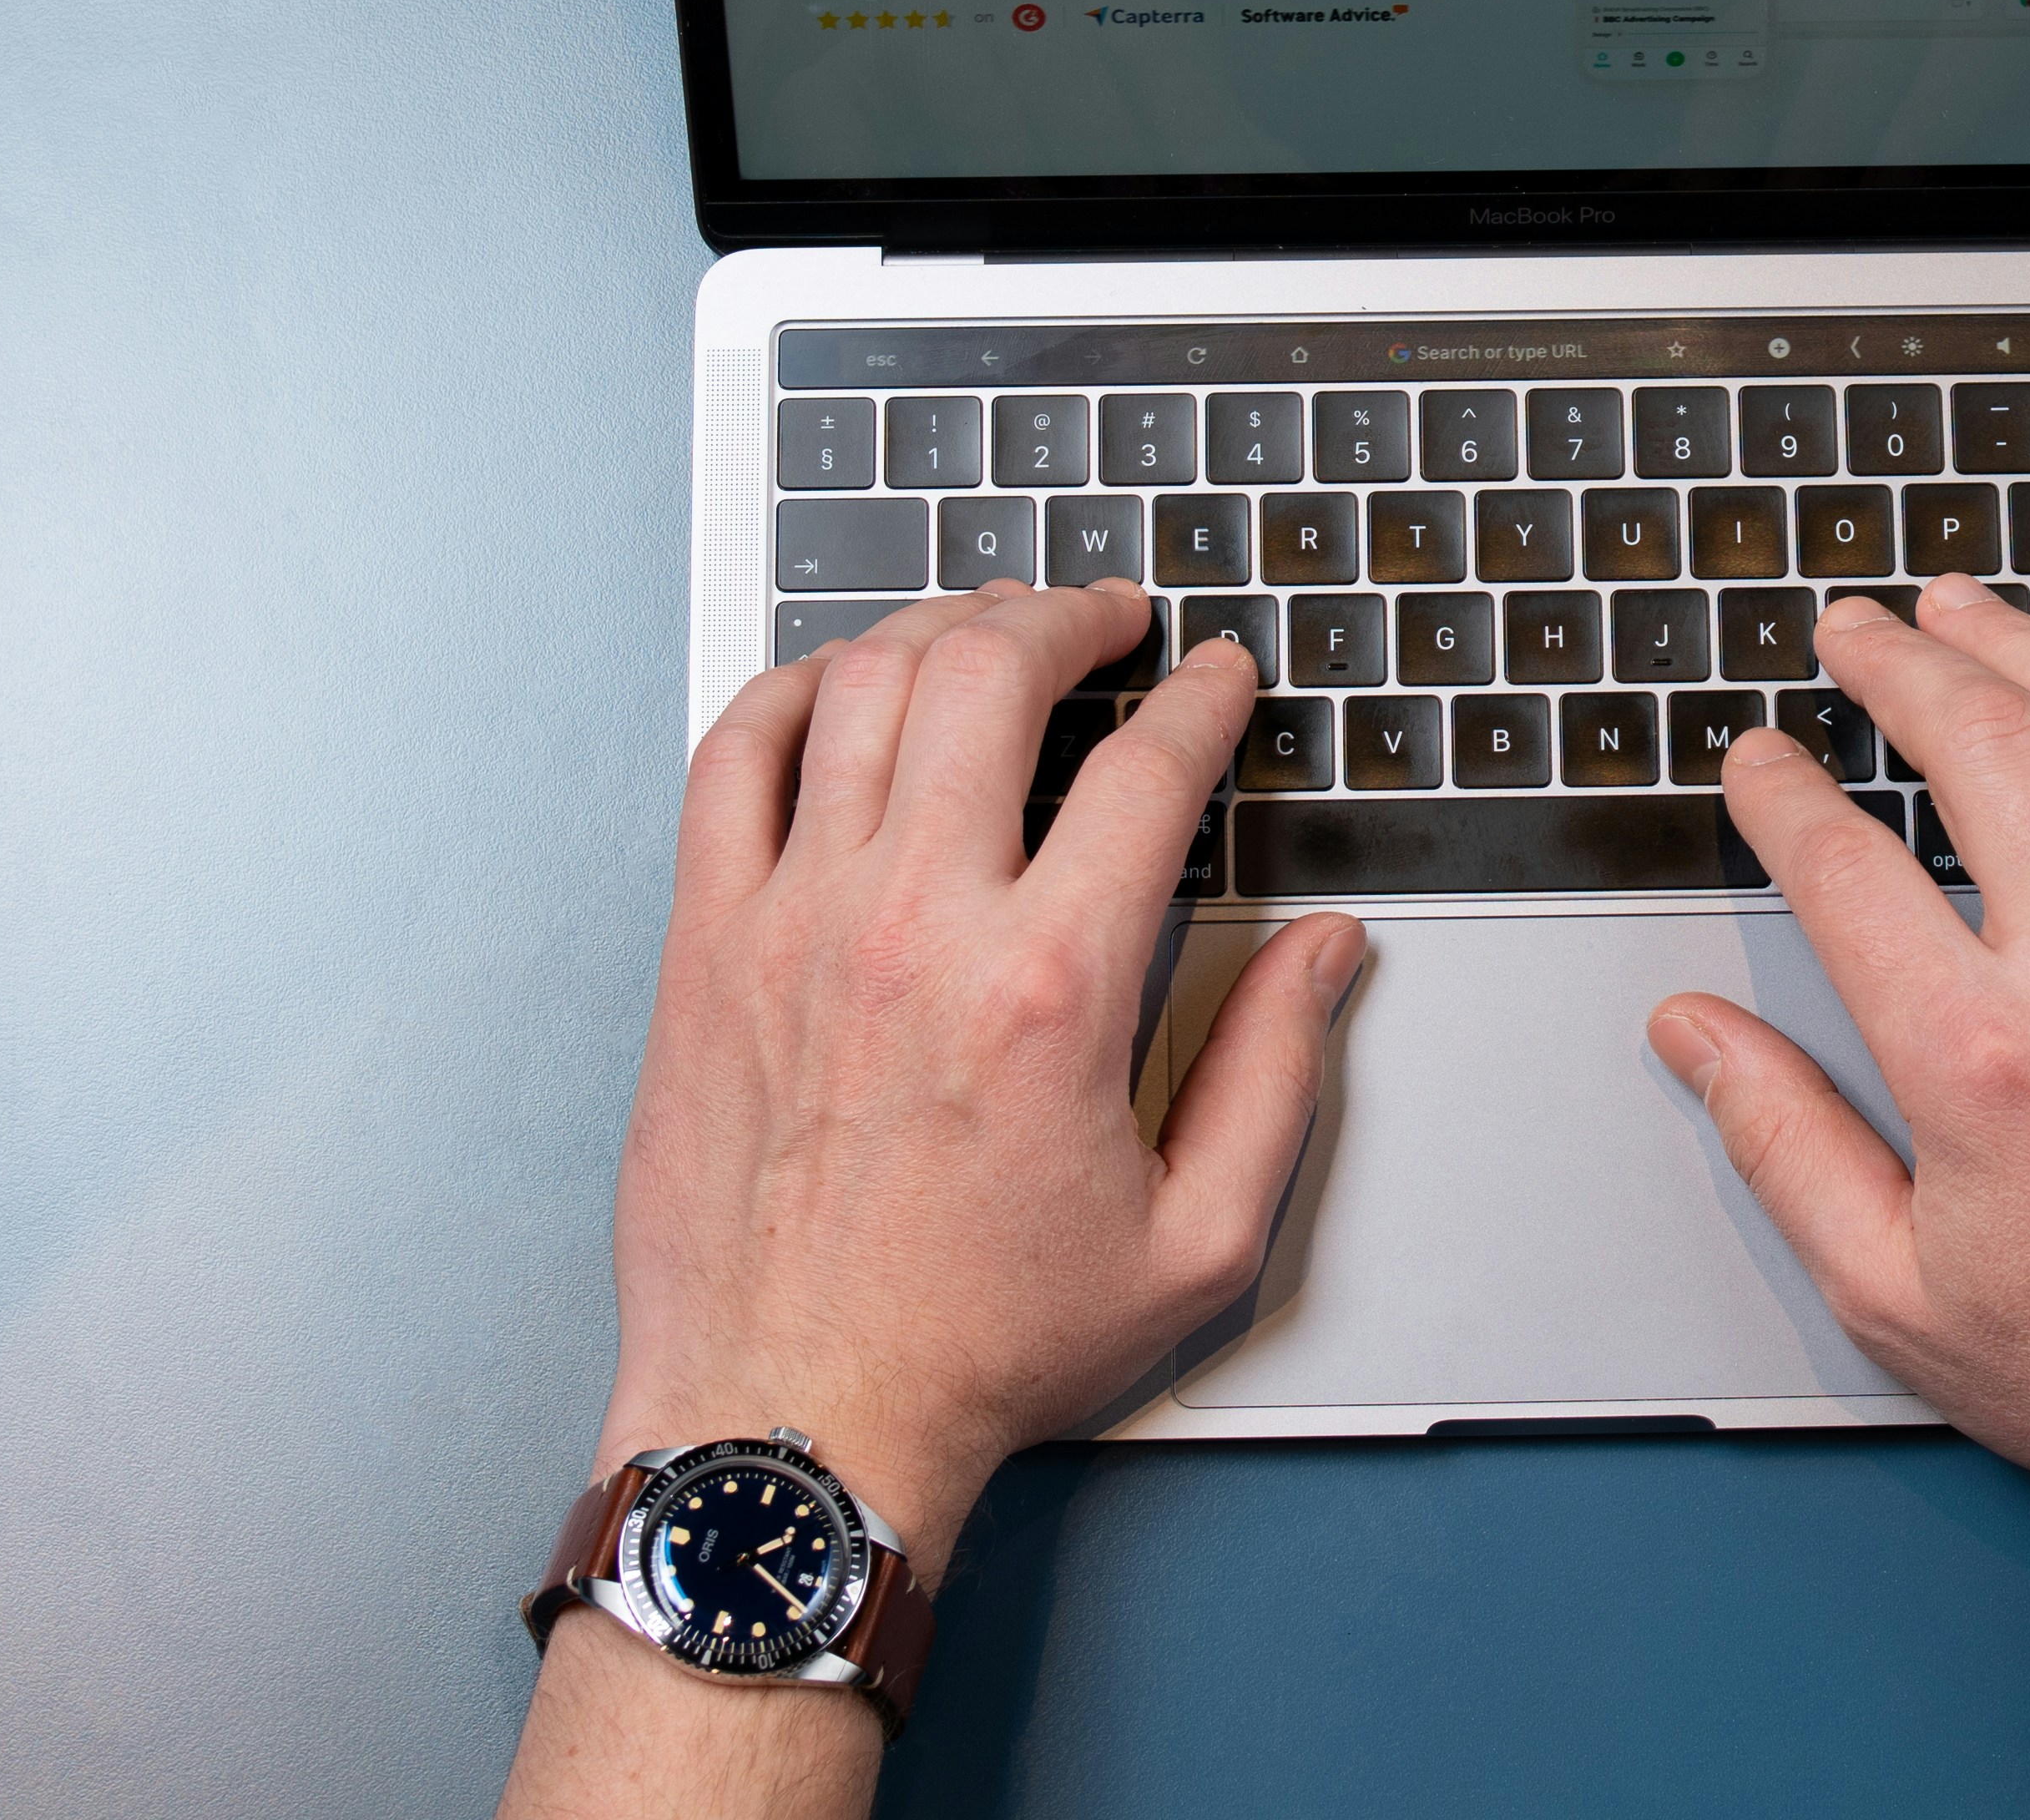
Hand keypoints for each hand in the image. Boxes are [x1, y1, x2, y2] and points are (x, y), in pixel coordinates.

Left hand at [595, 581, 1362, 1579]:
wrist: (799, 1416)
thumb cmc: (983, 1344)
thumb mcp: (1197, 1242)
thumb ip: (1279, 1075)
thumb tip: (1325, 951)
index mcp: (1048, 989)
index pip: (1147, 769)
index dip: (1200, 697)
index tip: (1214, 677)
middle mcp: (914, 927)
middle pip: (990, 673)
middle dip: (1067, 614)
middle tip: (1103, 615)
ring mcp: (792, 924)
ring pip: (859, 688)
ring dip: (938, 629)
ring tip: (987, 630)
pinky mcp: (704, 947)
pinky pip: (730, 759)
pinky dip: (789, 692)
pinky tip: (836, 685)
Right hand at [1651, 574, 2029, 1521]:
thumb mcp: (1895, 1291)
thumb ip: (1782, 1143)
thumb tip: (1695, 1037)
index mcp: (1977, 1057)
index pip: (1845, 866)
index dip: (1779, 796)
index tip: (1758, 766)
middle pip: (1981, 746)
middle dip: (1896, 664)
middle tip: (1851, 630)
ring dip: (2024, 643)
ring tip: (1962, 606)